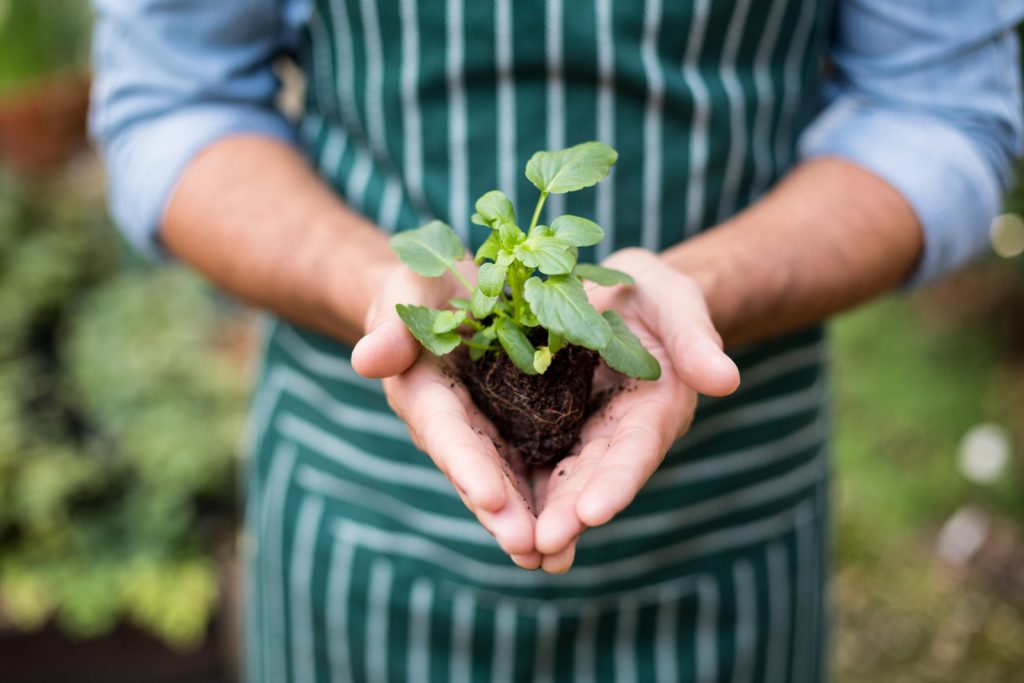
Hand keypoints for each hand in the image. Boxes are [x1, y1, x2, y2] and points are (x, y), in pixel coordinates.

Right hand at [351, 264, 540, 568]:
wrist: (449, 295)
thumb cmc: (423, 287)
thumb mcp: (408, 290)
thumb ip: (391, 322)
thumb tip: (366, 359)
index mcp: (423, 394)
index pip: (446, 433)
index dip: (467, 466)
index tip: (491, 497)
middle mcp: (453, 426)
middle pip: (477, 473)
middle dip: (501, 512)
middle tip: (527, 547)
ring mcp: (485, 433)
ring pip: (507, 481)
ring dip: (527, 520)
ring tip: (552, 557)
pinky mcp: (515, 429)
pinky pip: (534, 464)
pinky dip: (552, 496)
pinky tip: (578, 528)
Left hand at [533, 248, 739, 571]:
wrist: (615, 294)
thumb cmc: (654, 295)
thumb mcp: (674, 302)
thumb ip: (694, 338)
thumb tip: (726, 380)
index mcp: (652, 409)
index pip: (635, 449)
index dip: (617, 481)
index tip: (594, 512)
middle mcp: (614, 433)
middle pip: (592, 477)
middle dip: (569, 513)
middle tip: (542, 546)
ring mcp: (575, 432)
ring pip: (555, 478)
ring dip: (537, 513)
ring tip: (518, 551)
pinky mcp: (540, 423)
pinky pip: (522, 454)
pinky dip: (508, 482)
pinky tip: (486, 509)